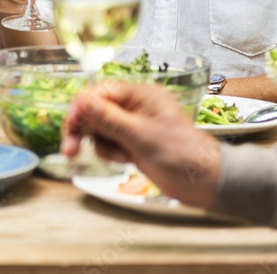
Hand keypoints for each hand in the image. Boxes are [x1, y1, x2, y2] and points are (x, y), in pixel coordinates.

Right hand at [61, 82, 221, 208]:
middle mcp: (135, 106)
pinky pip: (109, 141)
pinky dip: (111, 152)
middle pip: (95, 110)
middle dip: (84, 129)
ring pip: (99, 128)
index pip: (99, 93)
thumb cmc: (182, 155)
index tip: (70, 128)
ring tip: (121, 158)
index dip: (81, 109)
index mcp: (140, 95)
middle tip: (71, 150)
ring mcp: (134, 124)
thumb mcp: (142, 136)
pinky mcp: (133, 141)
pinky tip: (126, 161)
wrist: (205, 183)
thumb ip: (110, 119)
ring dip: (102, 145)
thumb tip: (83, 102)